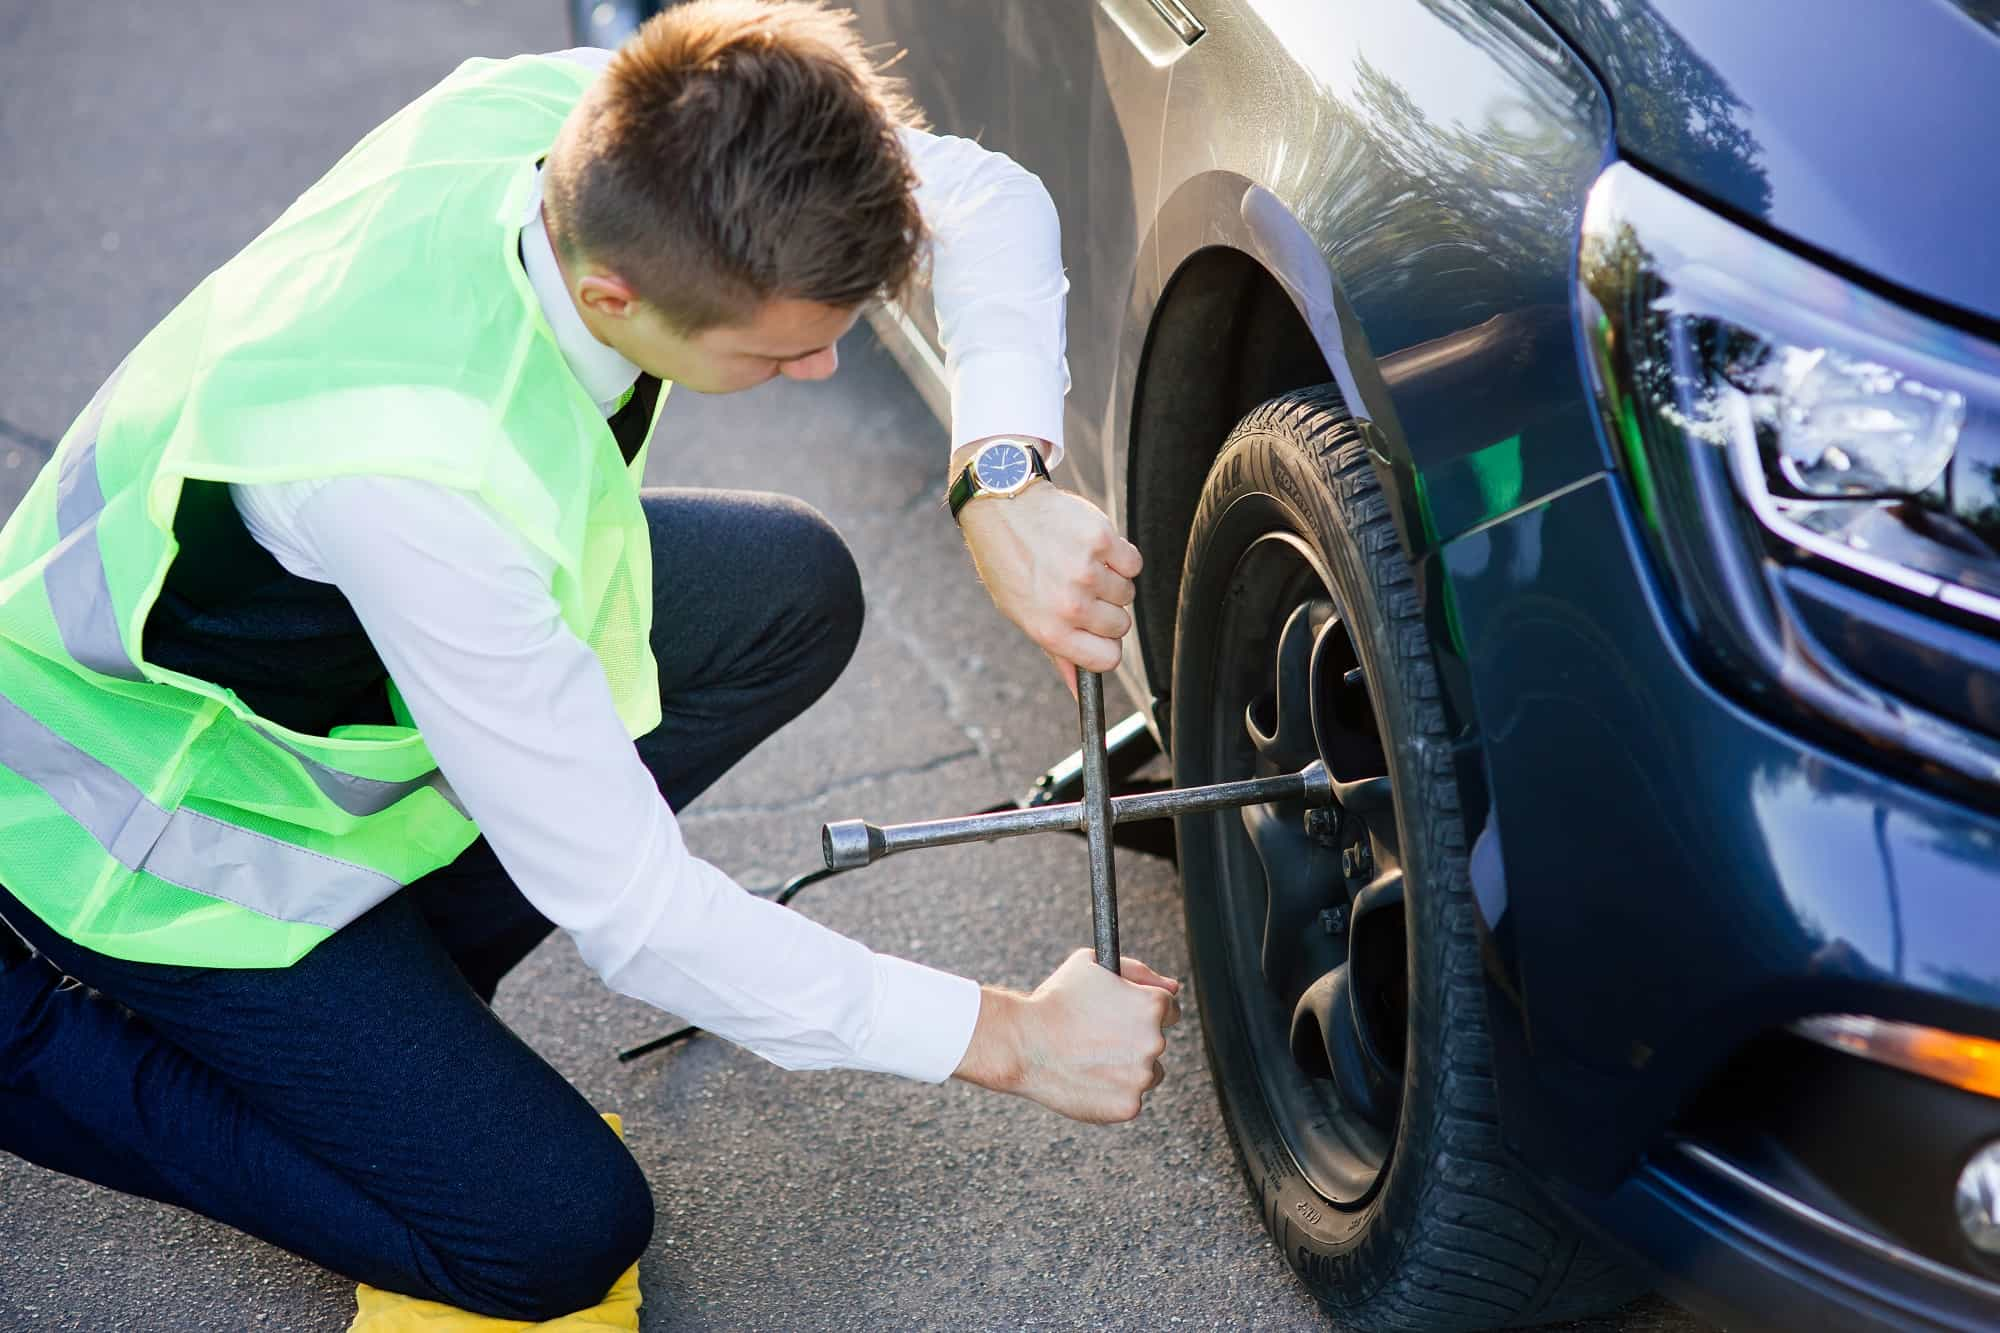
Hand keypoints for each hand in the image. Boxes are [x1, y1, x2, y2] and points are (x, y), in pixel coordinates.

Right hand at [953, 948, 1182, 1123]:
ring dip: (1126, 1068)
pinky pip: (1127, 1099)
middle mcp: (1155, 1041)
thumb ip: (1139, 972)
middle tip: (1096, 1038)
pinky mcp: (1127, 1106)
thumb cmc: (1054, 1000)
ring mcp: (1142, 1077)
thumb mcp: (1092, 965)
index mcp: (1152, 1006)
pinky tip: (1086, 1079)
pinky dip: (1111, 1093)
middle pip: (1156, 1043)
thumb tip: (1173, 987)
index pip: (1169, 1011)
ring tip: (1088, 1059)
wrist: (1022, 1042)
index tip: (1123, 1018)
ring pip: (1145, 1073)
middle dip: (1132, 1040)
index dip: (1142, 1012)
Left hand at [956, 465, 1142, 697]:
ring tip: (1079, 564)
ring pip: (1128, 594)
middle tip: (1080, 589)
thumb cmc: (1009, 561)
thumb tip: (1079, 691)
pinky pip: (1133, 563)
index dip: (1105, 646)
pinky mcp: (1102, 541)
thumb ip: (1058, 653)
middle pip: (1121, 627)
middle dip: (1106, 611)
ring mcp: (1088, 572)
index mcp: (1050, 630)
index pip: (1107, 659)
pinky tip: (1092, 548)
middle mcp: (1070, 604)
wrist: (1003, 506)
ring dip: (1111, 581)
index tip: (1097, 633)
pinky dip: (1120, 557)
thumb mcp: (1022, 614)